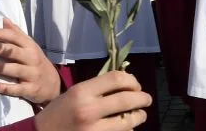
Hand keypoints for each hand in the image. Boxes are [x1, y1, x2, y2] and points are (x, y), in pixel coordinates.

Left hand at [0, 18, 60, 104]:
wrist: (54, 84)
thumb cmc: (35, 61)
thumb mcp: (29, 46)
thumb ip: (16, 33)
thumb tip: (3, 19)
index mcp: (29, 46)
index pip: (13, 37)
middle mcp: (31, 58)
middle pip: (13, 51)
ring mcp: (32, 74)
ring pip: (15, 69)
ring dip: (0, 67)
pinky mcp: (31, 89)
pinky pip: (18, 89)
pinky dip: (7, 88)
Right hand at [33, 71, 150, 130]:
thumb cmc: (59, 112)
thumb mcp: (74, 94)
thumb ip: (97, 88)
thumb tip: (126, 84)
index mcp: (82, 92)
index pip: (116, 79)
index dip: (131, 80)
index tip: (135, 85)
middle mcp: (89, 110)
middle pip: (127, 100)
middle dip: (142, 98)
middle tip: (146, 99)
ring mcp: (94, 130)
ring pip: (129, 121)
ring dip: (139, 117)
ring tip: (139, 114)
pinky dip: (127, 130)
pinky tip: (125, 127)